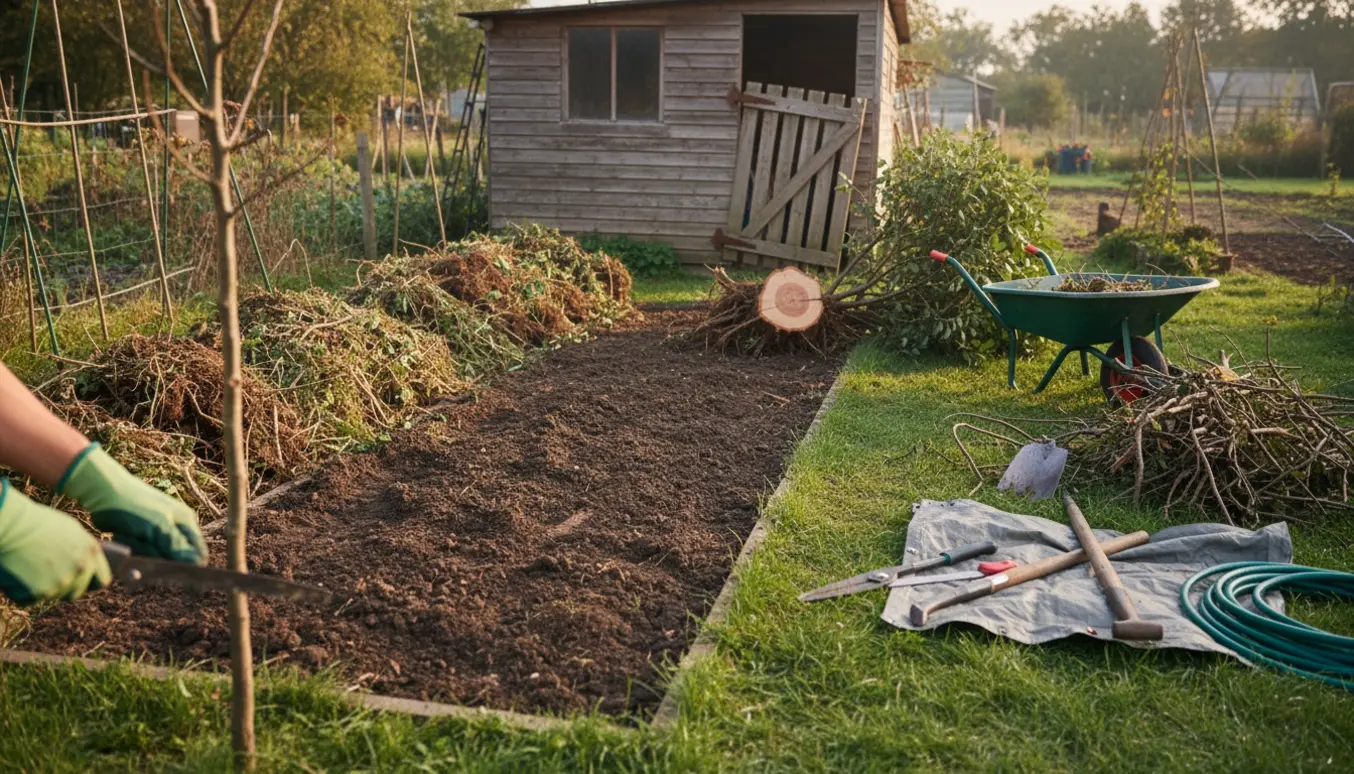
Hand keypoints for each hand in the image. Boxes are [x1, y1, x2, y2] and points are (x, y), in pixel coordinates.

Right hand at [0, 479, 110, 605]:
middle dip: (62, 588)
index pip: (101, 580)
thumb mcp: (70, 530)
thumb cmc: (35, 522)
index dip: (88, 583)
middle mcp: (82, 568)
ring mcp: (63, 581)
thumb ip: (82, 550)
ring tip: (27, 568)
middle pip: (75, 592)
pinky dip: (21, 592)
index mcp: (91, 551)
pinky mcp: (41, 592)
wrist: (11, 524)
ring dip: (40, 588)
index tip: (77, 582)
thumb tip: (87, 563)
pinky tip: (16, 574)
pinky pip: (30, 599)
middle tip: (43, 575)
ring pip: (53, 596)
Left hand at [58, 444, 206, 564]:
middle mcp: (175, 529)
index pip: (198, 554)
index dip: (186, 566)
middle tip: (141, 542)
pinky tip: (122, 535)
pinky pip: (141, 554)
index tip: (165, 568)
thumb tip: (197, 564)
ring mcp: (158, 533)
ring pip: (155, 558)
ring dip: (140, 552)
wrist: (102, 491)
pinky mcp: (142, 537)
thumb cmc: (133, 505)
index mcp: (186, 523)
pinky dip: (130, 549)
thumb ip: (177, 545)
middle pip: (174, 560)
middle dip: (155, 557)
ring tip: (129, 535)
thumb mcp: (158, 525)